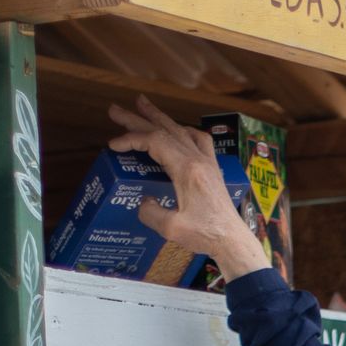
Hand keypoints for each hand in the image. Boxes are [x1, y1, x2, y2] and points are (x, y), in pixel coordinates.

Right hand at [106, 94, 265, 279]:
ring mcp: (207, 162)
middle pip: (164, 129)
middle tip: (115, 110)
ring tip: (142, 105)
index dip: (131, 139)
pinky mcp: (212, 169)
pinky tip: (177, 129)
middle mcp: (198, 160)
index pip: (155, 142)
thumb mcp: (170, 229)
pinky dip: (183, 130)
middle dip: (137, 118)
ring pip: (180, 130)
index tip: (113, 145)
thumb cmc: (206, 235)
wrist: (232, 240)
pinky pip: (199, 140)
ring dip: (159, 117)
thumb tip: (142, 201)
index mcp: (187, 170)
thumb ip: (150, 212)